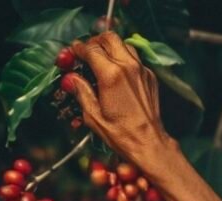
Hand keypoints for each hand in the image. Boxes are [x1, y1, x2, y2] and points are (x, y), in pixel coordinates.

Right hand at [69, 33, 177, 171]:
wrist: (148, 142)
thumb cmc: (120, 133)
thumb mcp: (93, 116)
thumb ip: (82, 92)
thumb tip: (72, 78)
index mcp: (111, 75)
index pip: (91, 49)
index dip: (79, 48)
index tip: (73, 51)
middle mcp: (128, 66)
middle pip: (109, 38)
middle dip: (95, 41)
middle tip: (87, 51)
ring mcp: (142, 70)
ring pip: (124, 44)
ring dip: (111, 47)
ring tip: (101, 58)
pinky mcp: (150, 76)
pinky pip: (135, 58)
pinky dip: (123, 58)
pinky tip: (117, 71)